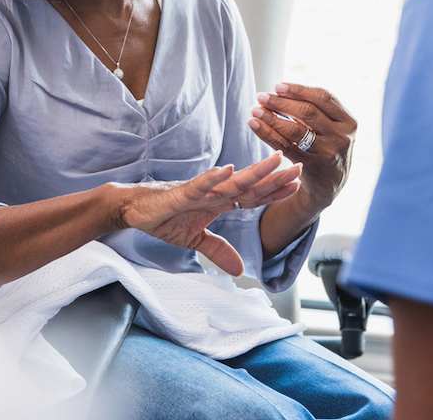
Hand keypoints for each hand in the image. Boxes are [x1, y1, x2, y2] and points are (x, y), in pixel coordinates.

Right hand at [116, 153, 300, 276]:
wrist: (133, 209)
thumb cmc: (163, 217)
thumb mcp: (194, 240)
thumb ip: (218, 251)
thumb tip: (241, 270)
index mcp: (218, 202)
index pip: (252, 197)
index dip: (274, 191)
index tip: (297, 184)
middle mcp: (213, 193)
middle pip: (249, 186)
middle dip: (274, 178)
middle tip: (299, 167)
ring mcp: (198, 191)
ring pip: (231, 182)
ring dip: (253, 173)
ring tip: (274, 162)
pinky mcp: (179, 193)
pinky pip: (199, 185)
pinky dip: (212, 178)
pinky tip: (227, 169)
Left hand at [247, 82, 355, 209]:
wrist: (331, 183)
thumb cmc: (326, 145)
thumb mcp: (332, 126)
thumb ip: (316, 109)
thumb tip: (279, 89)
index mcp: (348, 121)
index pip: (323, 97)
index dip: (299, 89)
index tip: (277, 86)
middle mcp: (341, 136)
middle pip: (307, 112)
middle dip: (281, 102)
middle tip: (261, 96)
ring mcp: (327, 152)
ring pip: (294, 129)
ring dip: (271, 117)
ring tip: (255, 109)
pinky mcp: (311, 165)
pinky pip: (284, 145)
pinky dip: (267, 133)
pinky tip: (254, 124)